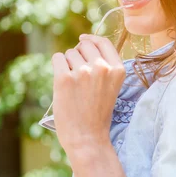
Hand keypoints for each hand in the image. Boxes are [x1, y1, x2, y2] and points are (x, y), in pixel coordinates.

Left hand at [51, 34, 125, 154]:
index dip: (91, 39)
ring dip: (68, 64)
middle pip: (84, 45)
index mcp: (117, 69)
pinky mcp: (64, 78)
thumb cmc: (97, 113)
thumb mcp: (111, 86)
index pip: (103, 42)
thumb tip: (84, 42)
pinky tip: (62, 82)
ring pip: (69, 53)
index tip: (83, 40)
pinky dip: (57, 67)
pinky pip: (57, 58)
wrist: (87, 137)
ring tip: (73, 85)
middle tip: (77, 73)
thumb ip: (104, 65)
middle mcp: (102, 67)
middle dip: (78, 54)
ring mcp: (83, 72)